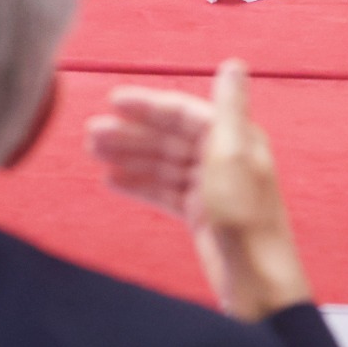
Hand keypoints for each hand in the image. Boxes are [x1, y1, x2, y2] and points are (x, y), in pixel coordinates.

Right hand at [85, 59, 311, 321]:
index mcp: (234, 138)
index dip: (148, 106)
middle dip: (130, 134)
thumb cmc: (245, 218)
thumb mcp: (233, 155)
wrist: (256, 282)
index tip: (113, 101)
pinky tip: (113, 181)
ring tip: (93, 154)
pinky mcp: (202, 215)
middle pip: (169, 138)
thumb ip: (230, 107)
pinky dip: (139, 185)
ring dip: (129, 156)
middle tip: (91, 134)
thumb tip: (234, 63)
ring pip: (162, 164)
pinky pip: (164, 192)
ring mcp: (211, 188)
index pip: (183, 113)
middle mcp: (224, 158)